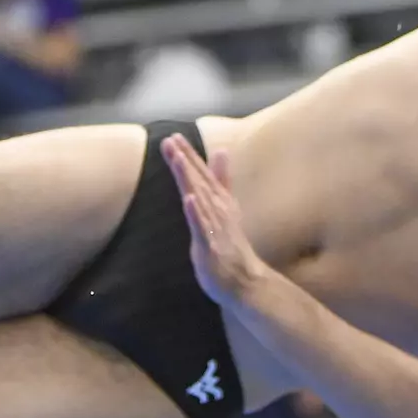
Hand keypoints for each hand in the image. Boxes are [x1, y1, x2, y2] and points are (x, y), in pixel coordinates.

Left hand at [162, 134, 268, 305]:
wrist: (245, 280)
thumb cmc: (230, 243)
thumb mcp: (225, 207)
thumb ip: (221, 179)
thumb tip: (221, 151)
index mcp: (219, 200)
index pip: (202, 174)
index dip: (188, 155)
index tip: (174, 137)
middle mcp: (218, 209)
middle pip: (199, 182)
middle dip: (185, 161)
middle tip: (172, 141)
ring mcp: (215, 227)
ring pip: (200, 199)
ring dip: (189, 179)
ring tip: (178, 160)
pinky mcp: (211, 246)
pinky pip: (203, 228)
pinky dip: (197, 213)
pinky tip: (189, 199)